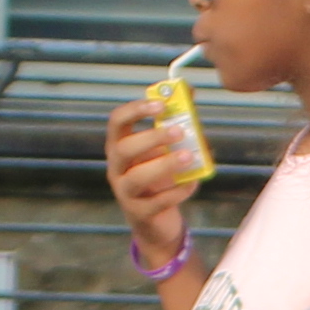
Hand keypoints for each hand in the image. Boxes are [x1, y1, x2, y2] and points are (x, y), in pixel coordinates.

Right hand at [101, 94, 202, 267]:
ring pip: (138, 177)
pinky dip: (178, 191)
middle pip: (125, 148)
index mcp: (120, 145)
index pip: (117, 121)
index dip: (136, 110)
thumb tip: (190, 89)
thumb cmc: (159, 177)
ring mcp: (125, 192)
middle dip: (152, 138)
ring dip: (165, 165)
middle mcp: (117, 167)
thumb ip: (175, 120)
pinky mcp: (139, 213)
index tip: (160, 104)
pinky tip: (192, 183)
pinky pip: (157, 202)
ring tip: (190, 157)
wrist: (156, 220)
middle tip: (180, 131)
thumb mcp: (166, 148)